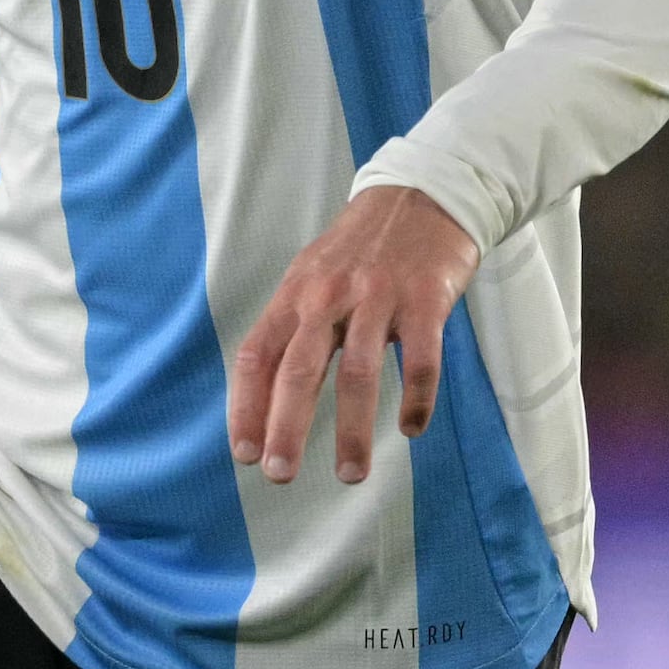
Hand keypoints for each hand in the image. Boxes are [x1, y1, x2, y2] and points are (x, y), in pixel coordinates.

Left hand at [227, 185, 478, 486]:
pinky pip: (420, 360)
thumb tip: (263, 395)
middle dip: (286, 428)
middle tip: (278, 475)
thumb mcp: (312, 277)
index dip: (245, 406)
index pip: (257, 355)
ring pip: (358, 373)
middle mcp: (329, 296)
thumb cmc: (361, 249)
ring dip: (351, 431)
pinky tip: (411, 428)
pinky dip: (416, 399)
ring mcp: (378, 298)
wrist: (423, 194)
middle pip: (299, 370)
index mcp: (296, 295)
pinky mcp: (425, 300)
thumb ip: (292, 328)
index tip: (243, 453)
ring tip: (348, 474)